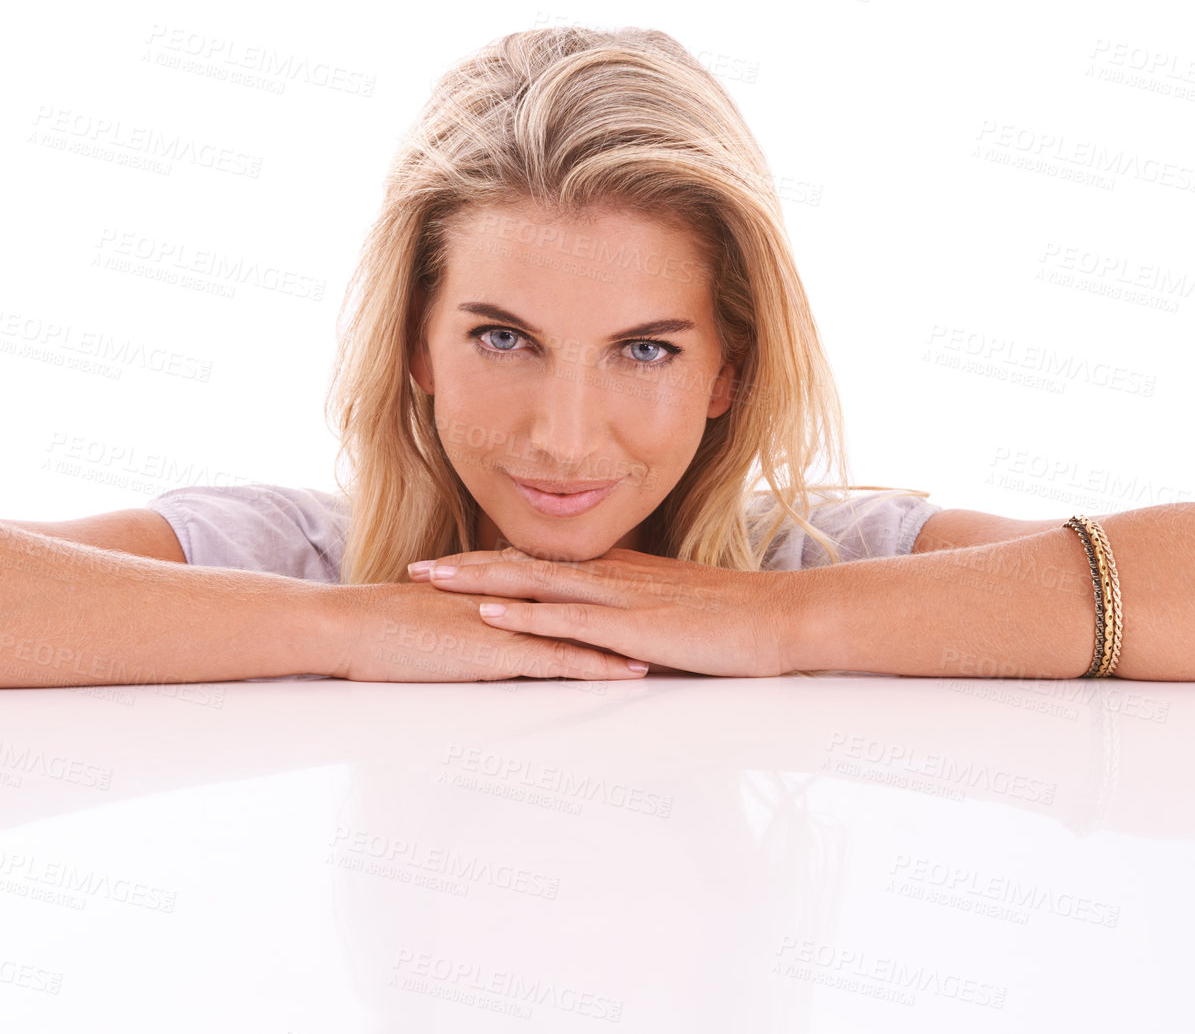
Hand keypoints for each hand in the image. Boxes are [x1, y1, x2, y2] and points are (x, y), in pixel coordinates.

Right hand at [326, 579, 651, 682]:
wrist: (348, 628)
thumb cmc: (383, 629)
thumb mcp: (441, 620)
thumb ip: (474, 619)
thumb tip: (492, 629)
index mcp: (502, 588)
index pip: (569, 586)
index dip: (615, 591)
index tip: (656, 596)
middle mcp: (514, 598)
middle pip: (590, 600)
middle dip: (640, 607)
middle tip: (688, 614)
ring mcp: (508, 624)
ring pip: (585, 627)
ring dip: (633, 635)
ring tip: (682, 643)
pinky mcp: (497, 652)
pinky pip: (558, 660)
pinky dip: (598, 664)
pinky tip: (632, 671)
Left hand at [408, 546, 797, 676]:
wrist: (780, 618)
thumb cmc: (733, 621)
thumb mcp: (671, 611)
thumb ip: (634, 614)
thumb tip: (605, 629)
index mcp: (616, 573)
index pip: (539, 564)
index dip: (490, 563)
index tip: (447, 565)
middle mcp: (608, 576)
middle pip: (522, 565)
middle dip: (465, 567)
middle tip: (414, 570)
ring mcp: (617, 598)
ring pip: (532, 583)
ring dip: (477, 582)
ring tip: (430, 581)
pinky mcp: (631, 625)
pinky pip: (566, 619)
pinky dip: (523, 615)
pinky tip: (489, 615)